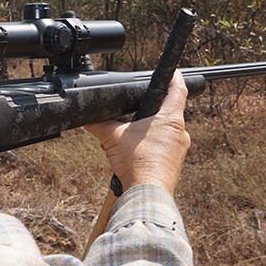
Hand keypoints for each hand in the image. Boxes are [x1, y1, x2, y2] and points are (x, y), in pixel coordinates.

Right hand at [84, 70, 190, 196]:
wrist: (147, 194)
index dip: (174, 78)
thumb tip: (86, 119)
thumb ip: (99, 124)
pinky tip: (139, 149)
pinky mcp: (174, 163)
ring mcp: (179, 149)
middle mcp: (180, 132)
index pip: (178, 90)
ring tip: (136, 130)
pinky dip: (154, 143)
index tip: (173, 72)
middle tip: (144, 103)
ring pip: (168, 130)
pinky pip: (166, 145)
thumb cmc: (137, 164)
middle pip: (171, 111)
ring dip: (154, 127)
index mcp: (170, 119)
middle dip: (156, 107)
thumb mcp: (113, 138)